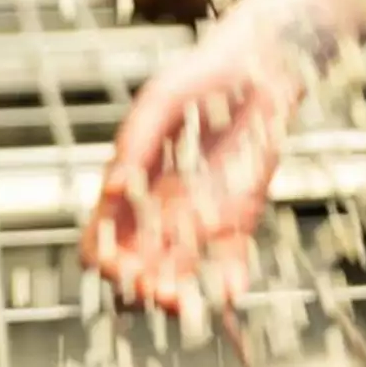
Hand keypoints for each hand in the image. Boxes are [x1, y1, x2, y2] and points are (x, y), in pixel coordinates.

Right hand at [79, 22, 308, 312]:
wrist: (263, 64)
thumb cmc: (204, 75)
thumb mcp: (162, 100)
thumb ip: (135, 139)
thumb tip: (112, 185)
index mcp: (131, 182)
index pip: (103, 235)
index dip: (104, 255)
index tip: (115, 262)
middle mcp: (160, 204)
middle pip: (139, 262)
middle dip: (141, 282)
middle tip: (152, 289)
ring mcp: (200, 210)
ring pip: (180, 268)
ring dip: (178, 290)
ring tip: (183, 302)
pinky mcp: (240, 209)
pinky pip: (230, 253)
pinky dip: (229, 275)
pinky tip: (229, 289)